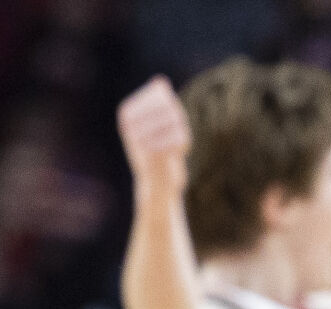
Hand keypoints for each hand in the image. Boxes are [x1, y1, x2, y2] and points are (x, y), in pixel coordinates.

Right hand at [118, 77, 190, 194]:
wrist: (156, 185)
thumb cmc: (157, 151)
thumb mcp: (155, 123)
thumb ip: (157, 100)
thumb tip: (160, 82)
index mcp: (127, 113)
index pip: (160, 93)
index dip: (171, 106)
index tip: (168, 122)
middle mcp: (130, 124)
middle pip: (169, 105)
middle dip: (178, 119)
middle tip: (174, 134)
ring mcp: (142, 138)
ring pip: (175, 119)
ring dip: (181, 131)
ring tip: (175, 143)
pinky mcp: (156, 154)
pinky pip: (180, 137)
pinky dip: (184, 144)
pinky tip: (178, 153)